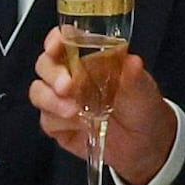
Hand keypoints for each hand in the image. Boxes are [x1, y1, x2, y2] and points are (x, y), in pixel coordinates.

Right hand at [30, 22, 175, 184]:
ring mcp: (62, 101)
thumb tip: (131, 62)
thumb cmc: (143, 108)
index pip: (65, 41)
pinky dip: (58, 122)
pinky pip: (46, 120)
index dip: (56, 39)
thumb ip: (134, 75)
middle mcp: (72, 77)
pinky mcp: (58, 125)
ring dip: (51, 100)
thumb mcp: (144, 88)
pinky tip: (78, 125)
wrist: (145, 145)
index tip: (56, 45)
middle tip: (67, 86)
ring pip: (39, 92)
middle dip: (52, 74)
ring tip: (73, 111)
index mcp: (90, 59)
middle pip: (45, 65)